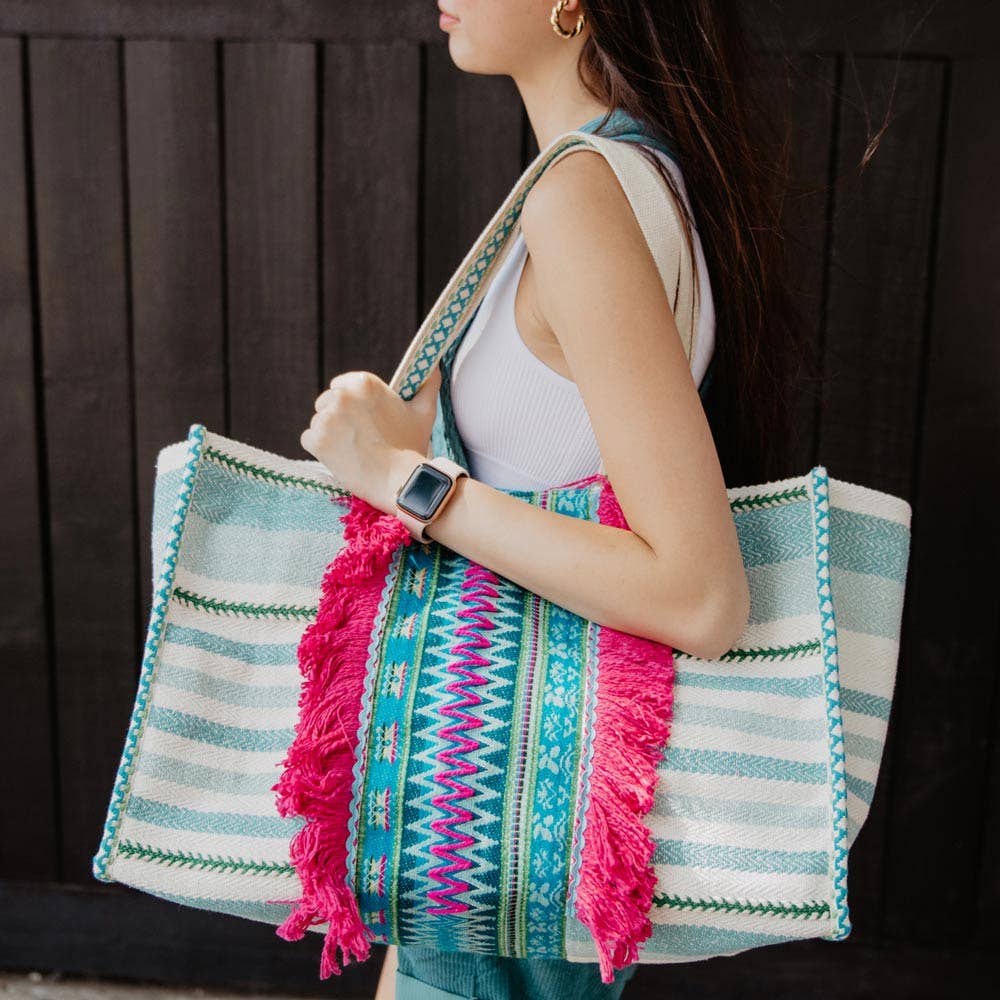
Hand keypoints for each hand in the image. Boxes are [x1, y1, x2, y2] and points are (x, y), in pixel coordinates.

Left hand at [300, 363, 441, 509]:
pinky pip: (310, 440)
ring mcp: (326, 418)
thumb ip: (427, 384)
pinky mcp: (315, 440)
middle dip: (339, 418)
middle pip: (326, 403)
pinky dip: (322, 450)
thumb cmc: (411, 446)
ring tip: (354, 450)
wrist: (399, 481)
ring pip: (319, 422)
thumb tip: (434, 366)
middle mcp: (341, 395)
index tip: (363, 419)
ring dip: (331, 435)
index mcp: (364, 383)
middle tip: (360, 438)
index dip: (352, 404)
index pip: (341, 385)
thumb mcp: (423, 411)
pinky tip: (343, 458)